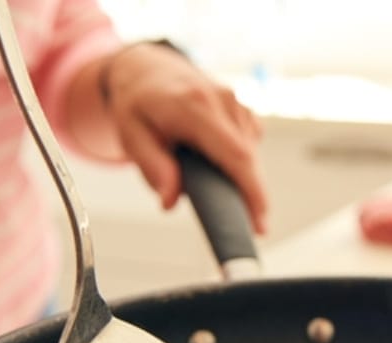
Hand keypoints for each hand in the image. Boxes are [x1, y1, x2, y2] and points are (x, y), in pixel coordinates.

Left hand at [101, 43, 267, 234]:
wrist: (149, 69)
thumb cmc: (138, 102)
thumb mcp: (131, 134)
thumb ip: (152, 167)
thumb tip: (170, 201)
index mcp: (195, 105)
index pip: (235, 154)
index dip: (252, 190)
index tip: (260, 220)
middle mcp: (224, 100)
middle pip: (249, 159)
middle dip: (251, 196)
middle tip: (245, 225)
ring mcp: (238, 102)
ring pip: (250, 155)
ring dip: (237, 177)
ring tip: (203, 177)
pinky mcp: (244, 109)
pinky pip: (249, 145)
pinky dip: (236, 161)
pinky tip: (211, 157)